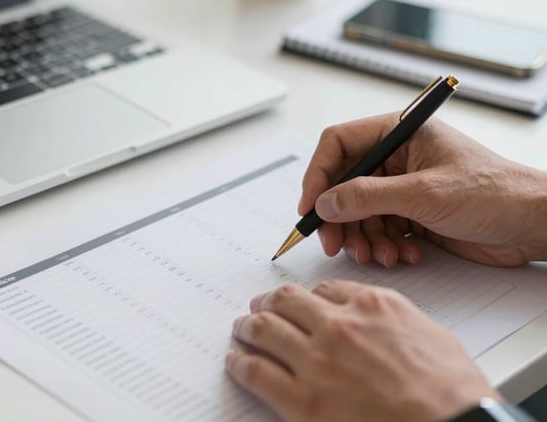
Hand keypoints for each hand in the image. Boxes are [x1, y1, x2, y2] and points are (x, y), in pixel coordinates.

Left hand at [225, 281, 500, 421]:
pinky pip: (255, 372)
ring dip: (248, 326)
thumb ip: (393, 319)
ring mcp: (317, 362)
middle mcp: (338, 326)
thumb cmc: (452, 391)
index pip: (324, 289)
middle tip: (259, 307)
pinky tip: (236, 361)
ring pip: (264, 329)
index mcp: (371, 306)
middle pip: (287, 302)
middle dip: (269, 303)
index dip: (307, 295)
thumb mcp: (429, 334)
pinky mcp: (302, 400)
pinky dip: (240, 363)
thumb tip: (375, 320)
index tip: (299, 301)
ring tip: (242, 328)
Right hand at [299, 113, 546, 266]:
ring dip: (364, 238)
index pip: (339, 144)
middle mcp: (398, 157)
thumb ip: (368, 197)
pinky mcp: (412, 214)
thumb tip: (325, 202)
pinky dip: (384, 246)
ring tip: (379, 255)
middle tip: (335, 244)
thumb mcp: (424, 194)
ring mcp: (404, 187)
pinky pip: (380, 229)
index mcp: (401, 133)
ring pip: (359, 212)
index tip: (310, 206)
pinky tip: (404, 255)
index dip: (318, 174)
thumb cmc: (495, 193)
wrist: (534, 226)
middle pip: (344, 184)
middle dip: (340, 217)